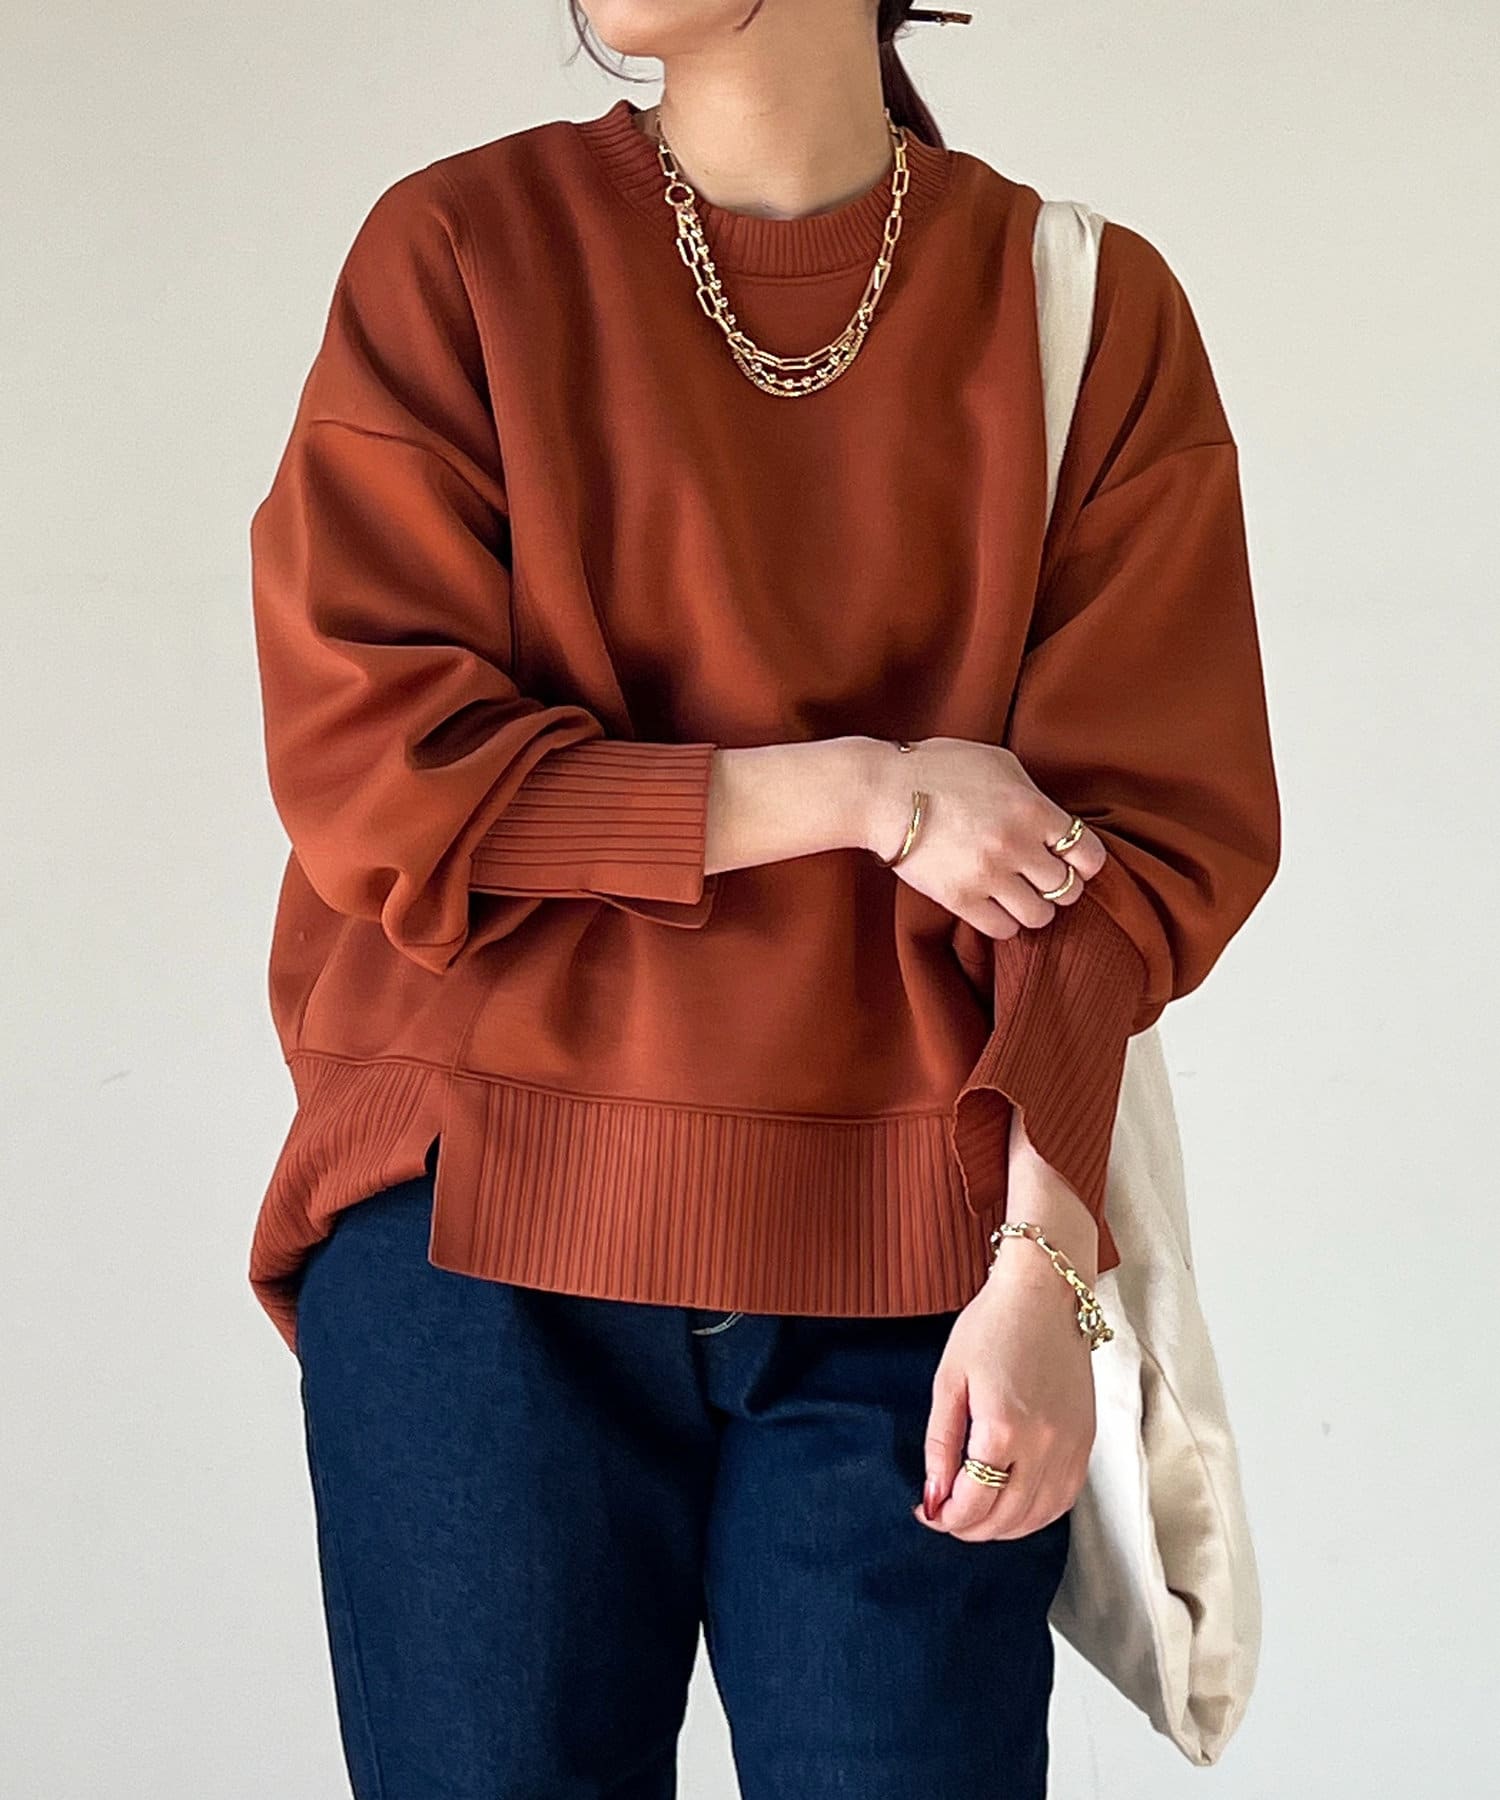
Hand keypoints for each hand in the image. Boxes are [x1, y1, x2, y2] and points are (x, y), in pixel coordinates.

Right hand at [860, 736, 1107, 940]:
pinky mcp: (960, 898)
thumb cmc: (940, 769)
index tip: (1075, 863)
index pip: (1088, 855)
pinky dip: (1004, 922)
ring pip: (1039, 916)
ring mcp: (988, 875)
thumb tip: (1056, 823)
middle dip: (1060, 885)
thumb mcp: (999, 763)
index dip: (1087, 864)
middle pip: (1067, 889)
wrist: (884, 792)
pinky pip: (1003, 929)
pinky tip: (994, 905)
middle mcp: (1016, 845)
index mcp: (1033, 809)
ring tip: (1019, 896)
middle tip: (1043, 879)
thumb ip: (1034, 794)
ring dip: (1034, 907)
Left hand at [911, 1241, 1096, 1542]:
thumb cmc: (993, 1325)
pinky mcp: (1087, 1440)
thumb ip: (940, 1444)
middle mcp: (1044, 1445)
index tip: (927, 1512)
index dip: (945, 1517)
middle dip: (969, 1528)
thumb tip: (934, 1495)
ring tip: (976, 1517)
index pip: (973, 1503)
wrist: (1044, 1292)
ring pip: (1039, 1517)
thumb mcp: (949, 1379)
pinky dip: (1038, 1514)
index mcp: (1003, 1429)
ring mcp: (1072, 1446)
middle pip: (1006, 1518)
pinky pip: (1065, 1498)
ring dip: (1004, 1528)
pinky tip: (1016, 1508)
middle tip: (946, 1517)